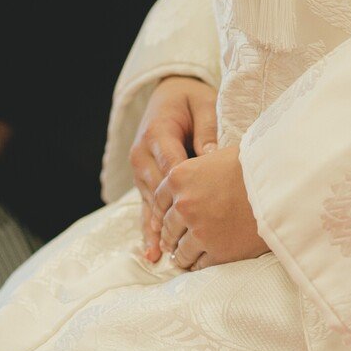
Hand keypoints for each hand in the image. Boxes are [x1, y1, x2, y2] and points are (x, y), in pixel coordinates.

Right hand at [129, 76, 218, 260]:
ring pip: (149, 204)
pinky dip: (149, 229)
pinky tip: (151, 252)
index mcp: (157, 133)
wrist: (168, 94)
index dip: (186, 191)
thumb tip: (210, 156)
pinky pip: (145, 207)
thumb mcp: (203, 105)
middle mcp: (142, 154)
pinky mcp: (142, 180)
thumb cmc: (191, 100)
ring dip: (158, 230)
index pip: (173, 166)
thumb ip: (207, 130)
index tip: (201, 213)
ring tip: (167, 256)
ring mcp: (139, 169)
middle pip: (158, 191)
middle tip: (188, 243)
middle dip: (172, 217)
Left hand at [152, 145, 268, 270]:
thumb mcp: (218, 157)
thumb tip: (195, 181)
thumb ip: (198, 172)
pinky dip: (199, 265)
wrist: (284, 184)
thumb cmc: (256, 165)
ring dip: (181, 255)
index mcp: (180, 178)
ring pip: (180, 251)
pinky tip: (202, 263)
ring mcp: (200, 231)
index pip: (158, 201)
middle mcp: (184, 205)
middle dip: (170, 237)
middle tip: (172, 243)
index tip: (164, 222)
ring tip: (184, 258)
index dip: (161, 214)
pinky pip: (200, 264)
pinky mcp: (218, 251)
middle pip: (168, 228)